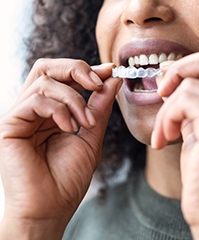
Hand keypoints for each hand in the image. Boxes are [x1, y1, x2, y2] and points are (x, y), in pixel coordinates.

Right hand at [0, 59, 121, 238]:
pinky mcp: (10, 125)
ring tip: (86, 121)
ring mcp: (21, 115)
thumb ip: (99, 106)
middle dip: (76, 69)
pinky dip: (58, 110)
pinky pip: (35, 100)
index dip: (87, 69)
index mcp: (52, 110)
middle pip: (48, 67)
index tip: (110, 71)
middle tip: (97, 83)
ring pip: (45, 81)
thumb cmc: (69, 176)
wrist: (51, 207)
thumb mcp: (91, 134)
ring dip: (73, 97)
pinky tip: (69, 128)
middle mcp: (35, 108)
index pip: (64, 76)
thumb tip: (112, 79)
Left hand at [151, 46, 198, 238]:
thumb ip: (193, 100)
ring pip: (188, 86)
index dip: (191, 64)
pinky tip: (164, 139)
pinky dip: (166, 118)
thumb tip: (167, 74)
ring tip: (165, 133)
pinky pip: (182, 102)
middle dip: (179, 68)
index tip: (169, 80)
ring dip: (166, 109)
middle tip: (161, 90)